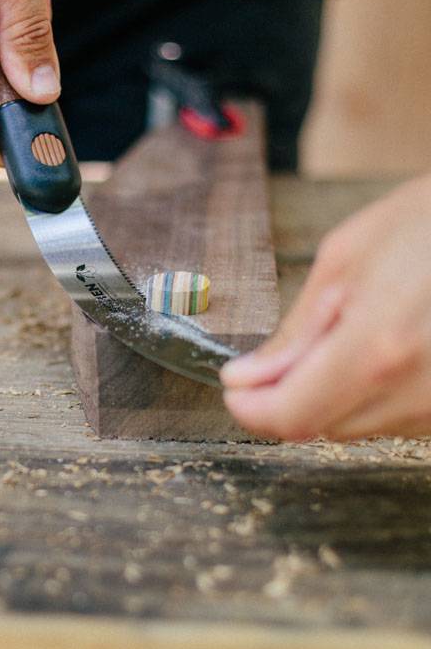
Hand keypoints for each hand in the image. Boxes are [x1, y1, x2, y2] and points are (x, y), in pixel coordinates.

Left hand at [221, 175, 430, 439]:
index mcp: (378, 347)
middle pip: (322, 425)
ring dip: (341, 390)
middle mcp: (417, 390)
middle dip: (295, 390)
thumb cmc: (429, 223)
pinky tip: (395, 340)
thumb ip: (294, 331)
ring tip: (369, 324)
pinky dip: (379, 390)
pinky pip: (398, 417)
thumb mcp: (345, 258)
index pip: (291, 416)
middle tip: (310, 335)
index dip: (251, 408)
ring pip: (359, 425)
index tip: (236, 386)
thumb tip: (248, 378)